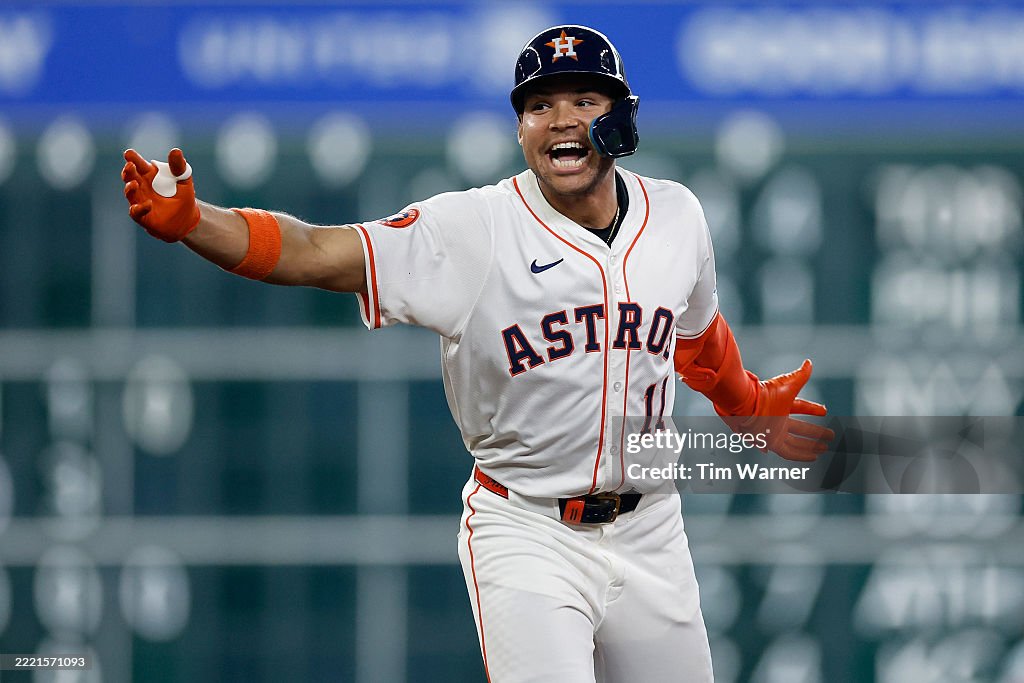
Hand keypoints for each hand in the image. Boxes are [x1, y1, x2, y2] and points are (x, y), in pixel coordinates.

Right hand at [122, 148, 200, 241]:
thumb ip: (179, 166)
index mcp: (149, 175)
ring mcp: (140, 200)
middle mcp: (141, 186)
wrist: (187, 219)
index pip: (138, 164)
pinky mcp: (142, 216)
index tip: (129, 153)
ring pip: (129, 193)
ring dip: (129, 188)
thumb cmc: (183, 196)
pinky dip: (140, 208)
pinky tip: (149, 204)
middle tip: (130, 165)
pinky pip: (136, 212)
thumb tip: (175, 150)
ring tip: (134, 183)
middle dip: (128, 171)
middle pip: (130, 176)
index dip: (133, 158)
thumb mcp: (184, 180)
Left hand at [720, 359, 834, 461]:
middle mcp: (777, 419)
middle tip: (830, 435)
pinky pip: (788, 452)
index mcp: (780, 404)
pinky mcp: (770, 442)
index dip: (812, 409)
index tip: (824, 410)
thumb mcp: (787, 385)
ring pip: (795, 441)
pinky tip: (813, 458)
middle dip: (814, 432)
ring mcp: (773, 431)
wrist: (744, 404)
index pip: (799, 406)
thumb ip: (800, 376)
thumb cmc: (764, 394)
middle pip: (799, 427)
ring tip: (825, 448)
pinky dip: (800, 455)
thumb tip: (809, 363)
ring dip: (810, 445)